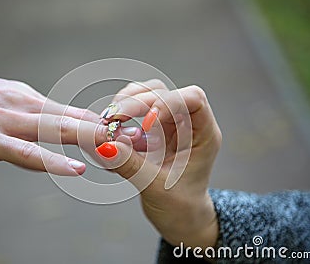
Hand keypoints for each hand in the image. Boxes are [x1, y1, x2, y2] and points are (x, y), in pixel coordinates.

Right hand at [0, 71, 140, 175]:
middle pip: (76, 120)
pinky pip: (28, 153)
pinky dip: (54, 161)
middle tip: (142, 138)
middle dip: (110, 130)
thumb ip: (32, 114)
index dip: (105, 122)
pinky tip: (76, 168)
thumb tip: (56, 121)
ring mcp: (11, 122)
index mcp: (31, 100)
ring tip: (122, 150)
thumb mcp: (5, 103)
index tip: (132, 129)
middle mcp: (27, 107)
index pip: (75, 112)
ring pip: (59, 132)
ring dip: (92, 141)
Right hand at [95, 80, 221, 248]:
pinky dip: (121, 116)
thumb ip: (131, 165)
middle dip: (135, 102)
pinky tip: (111, 133)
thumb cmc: (180, 207)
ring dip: (126, 104)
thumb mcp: (156, 188)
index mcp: (203, 135)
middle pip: (164, 92)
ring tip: (109, 122)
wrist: (181, 218)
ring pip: (148, 95)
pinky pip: (136, 111)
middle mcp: (188, 124)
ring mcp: (170, 125)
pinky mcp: (154, 131)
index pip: (193, 98)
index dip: (168, 103)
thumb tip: (105, 145)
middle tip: (112, 119)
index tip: (146, 125)